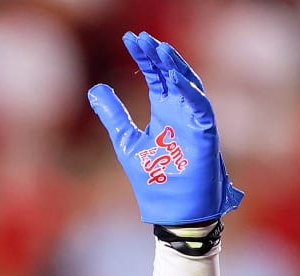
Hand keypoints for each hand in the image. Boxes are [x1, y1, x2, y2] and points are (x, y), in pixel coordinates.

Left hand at [88, 31, 242, 226]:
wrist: (173, 213)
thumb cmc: (155, 181)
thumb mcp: (127, 142)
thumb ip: (114, 115)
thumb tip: (94, 89)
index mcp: (164, 110)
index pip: (155, 74)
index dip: (144, 56)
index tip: (130, 38)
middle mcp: (181, 111)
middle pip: (171, 73)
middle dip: (157, 55)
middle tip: (141, 38)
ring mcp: (195, 121)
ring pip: (189, 85)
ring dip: (175, 67)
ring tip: (159, 50)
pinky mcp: (206, 136)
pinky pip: (200, 109)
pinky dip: (188, 93)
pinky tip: (172, 79)